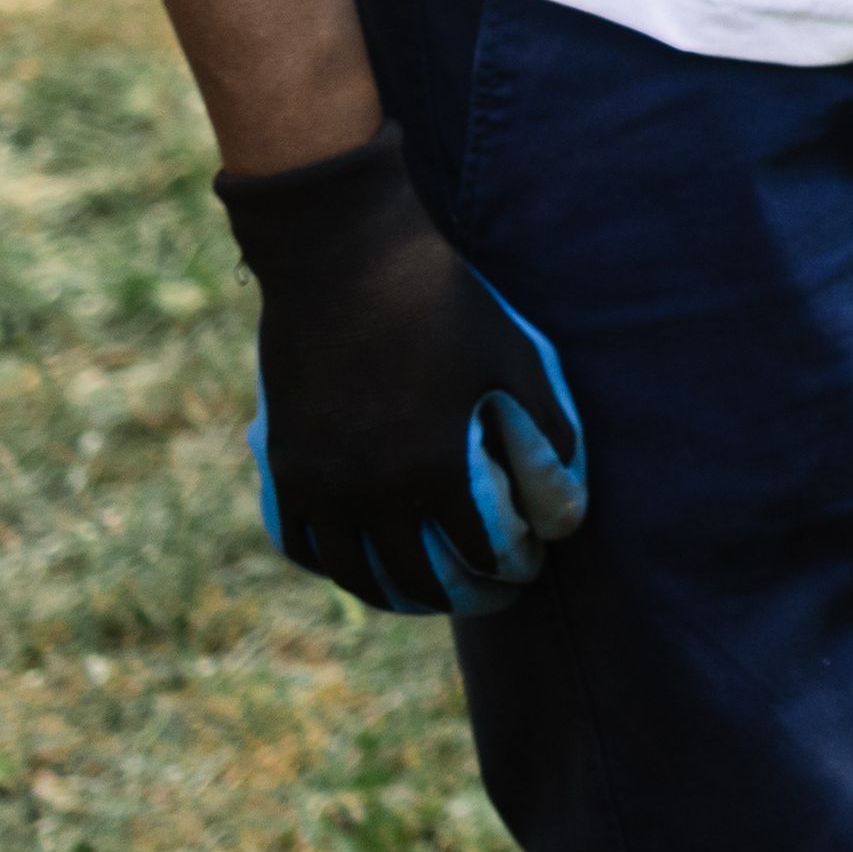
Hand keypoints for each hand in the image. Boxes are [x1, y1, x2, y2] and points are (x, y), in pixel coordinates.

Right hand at [218, 131, 591, 615]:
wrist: (342, 255)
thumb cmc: (443, 300)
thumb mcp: (514, 359)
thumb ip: (547, 438)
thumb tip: (569, 514)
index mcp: (434, 469)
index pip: (486, 554)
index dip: (516, 568)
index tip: (533, 566)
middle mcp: (369, 491)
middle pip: (422, 582)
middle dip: (468, 596)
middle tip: (498, 592)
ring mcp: (318, 484)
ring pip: (358, 575)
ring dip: (402, 595)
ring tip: (437, 592)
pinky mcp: (284, 467)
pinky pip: (303, 545)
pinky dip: (338, 566)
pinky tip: (367, 564)